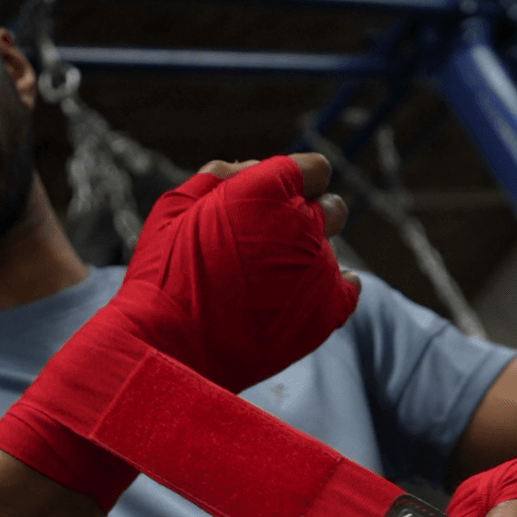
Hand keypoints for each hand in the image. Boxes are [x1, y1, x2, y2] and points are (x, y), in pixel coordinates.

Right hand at [126, 152, 359, 391]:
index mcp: (268, 190)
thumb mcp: (175, 207)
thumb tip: (252, 169)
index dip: (293, 184)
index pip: (313, 169)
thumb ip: (220, 177)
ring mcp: (320, 267)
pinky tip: (305, 295)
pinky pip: (350, 286)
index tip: (271, 203)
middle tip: (266, 246)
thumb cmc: (165, 276)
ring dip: (308, 258)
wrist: (173, 348)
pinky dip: (335, 287)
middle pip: (330, 207)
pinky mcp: (328, 309)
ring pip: (332, 249)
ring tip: (265, 285)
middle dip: (306, 218)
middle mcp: (303, 223)